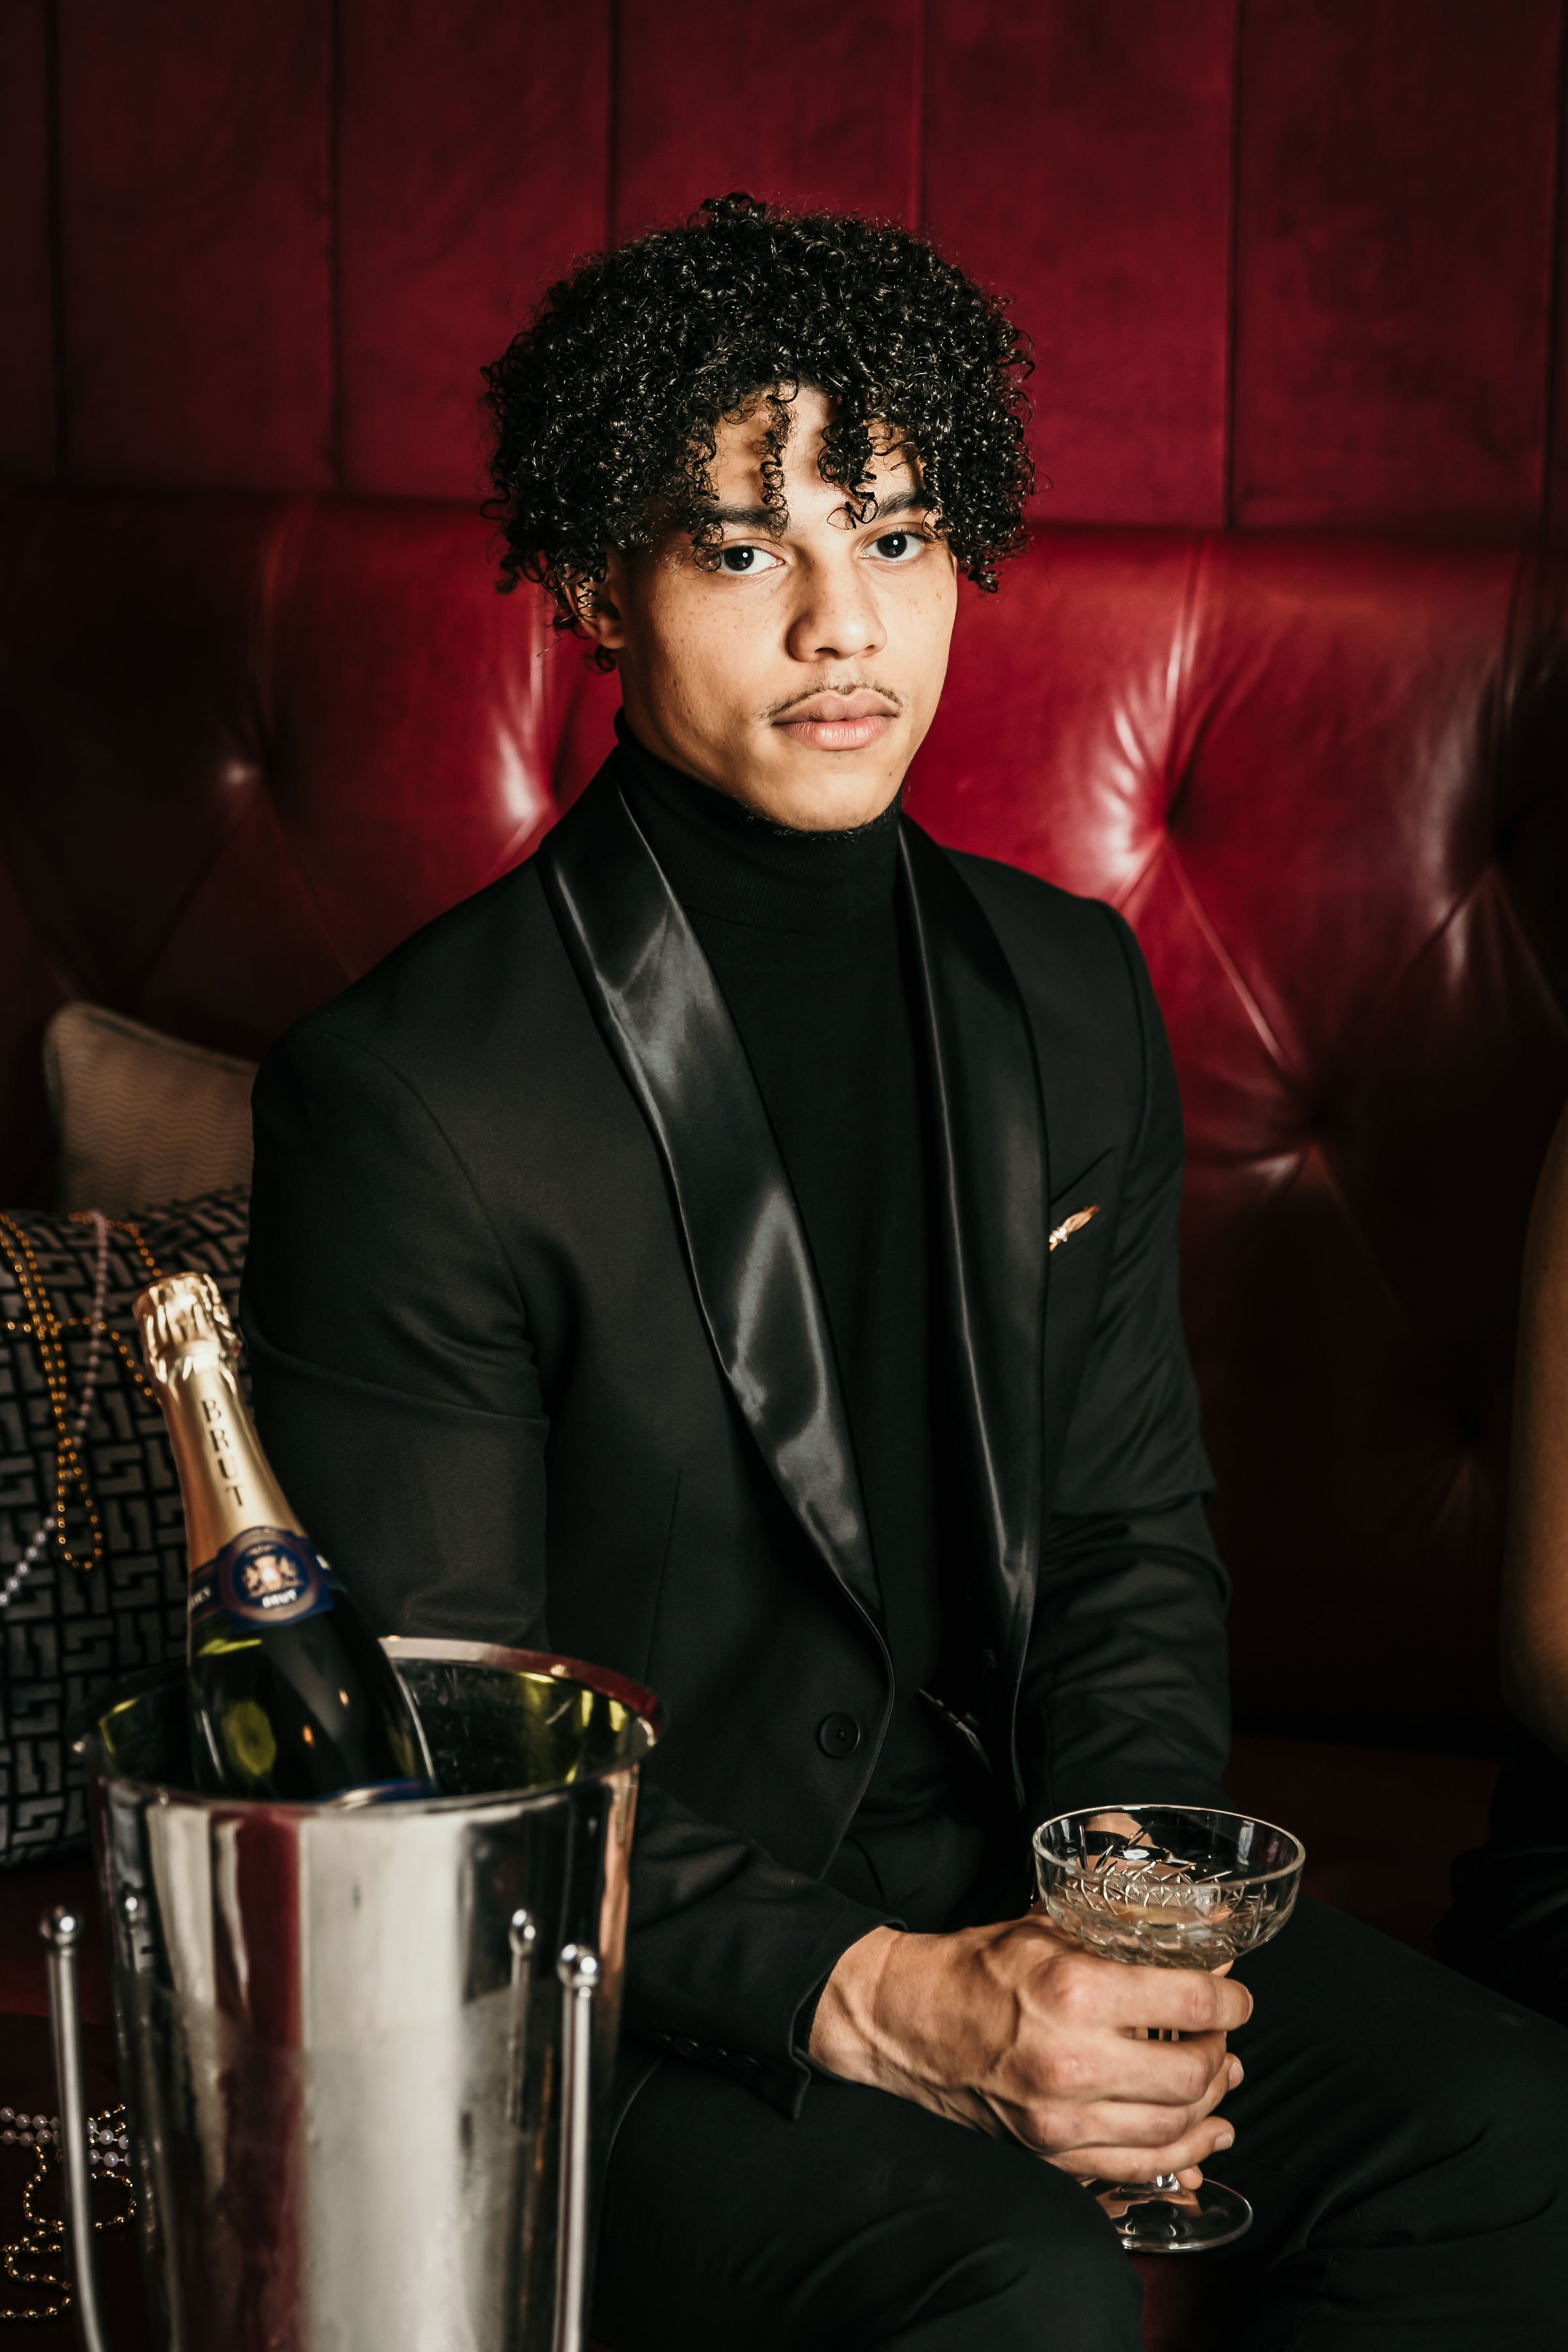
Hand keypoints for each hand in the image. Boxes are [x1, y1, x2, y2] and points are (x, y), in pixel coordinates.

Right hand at [809, 1914, 1250, 2184]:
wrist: (907, 2021)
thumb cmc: (977, 1968)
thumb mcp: (1048, 1929)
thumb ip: (1123, 1940)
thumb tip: (1200, 1954)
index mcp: (1074, 1992)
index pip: (1189, 2003)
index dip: (1230, 2002)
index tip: (1237, 1998)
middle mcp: (1073, 2061)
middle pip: (1192, 2075)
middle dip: (1222, 2054)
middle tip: (1221, 2036)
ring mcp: (1061, 2119)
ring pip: (1173, 2128)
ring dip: (1212, 2105)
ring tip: (1221, 2081)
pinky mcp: (1052, 2154)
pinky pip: (1137, 2169)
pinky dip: (1182, 2157)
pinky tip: (1204, 2139)